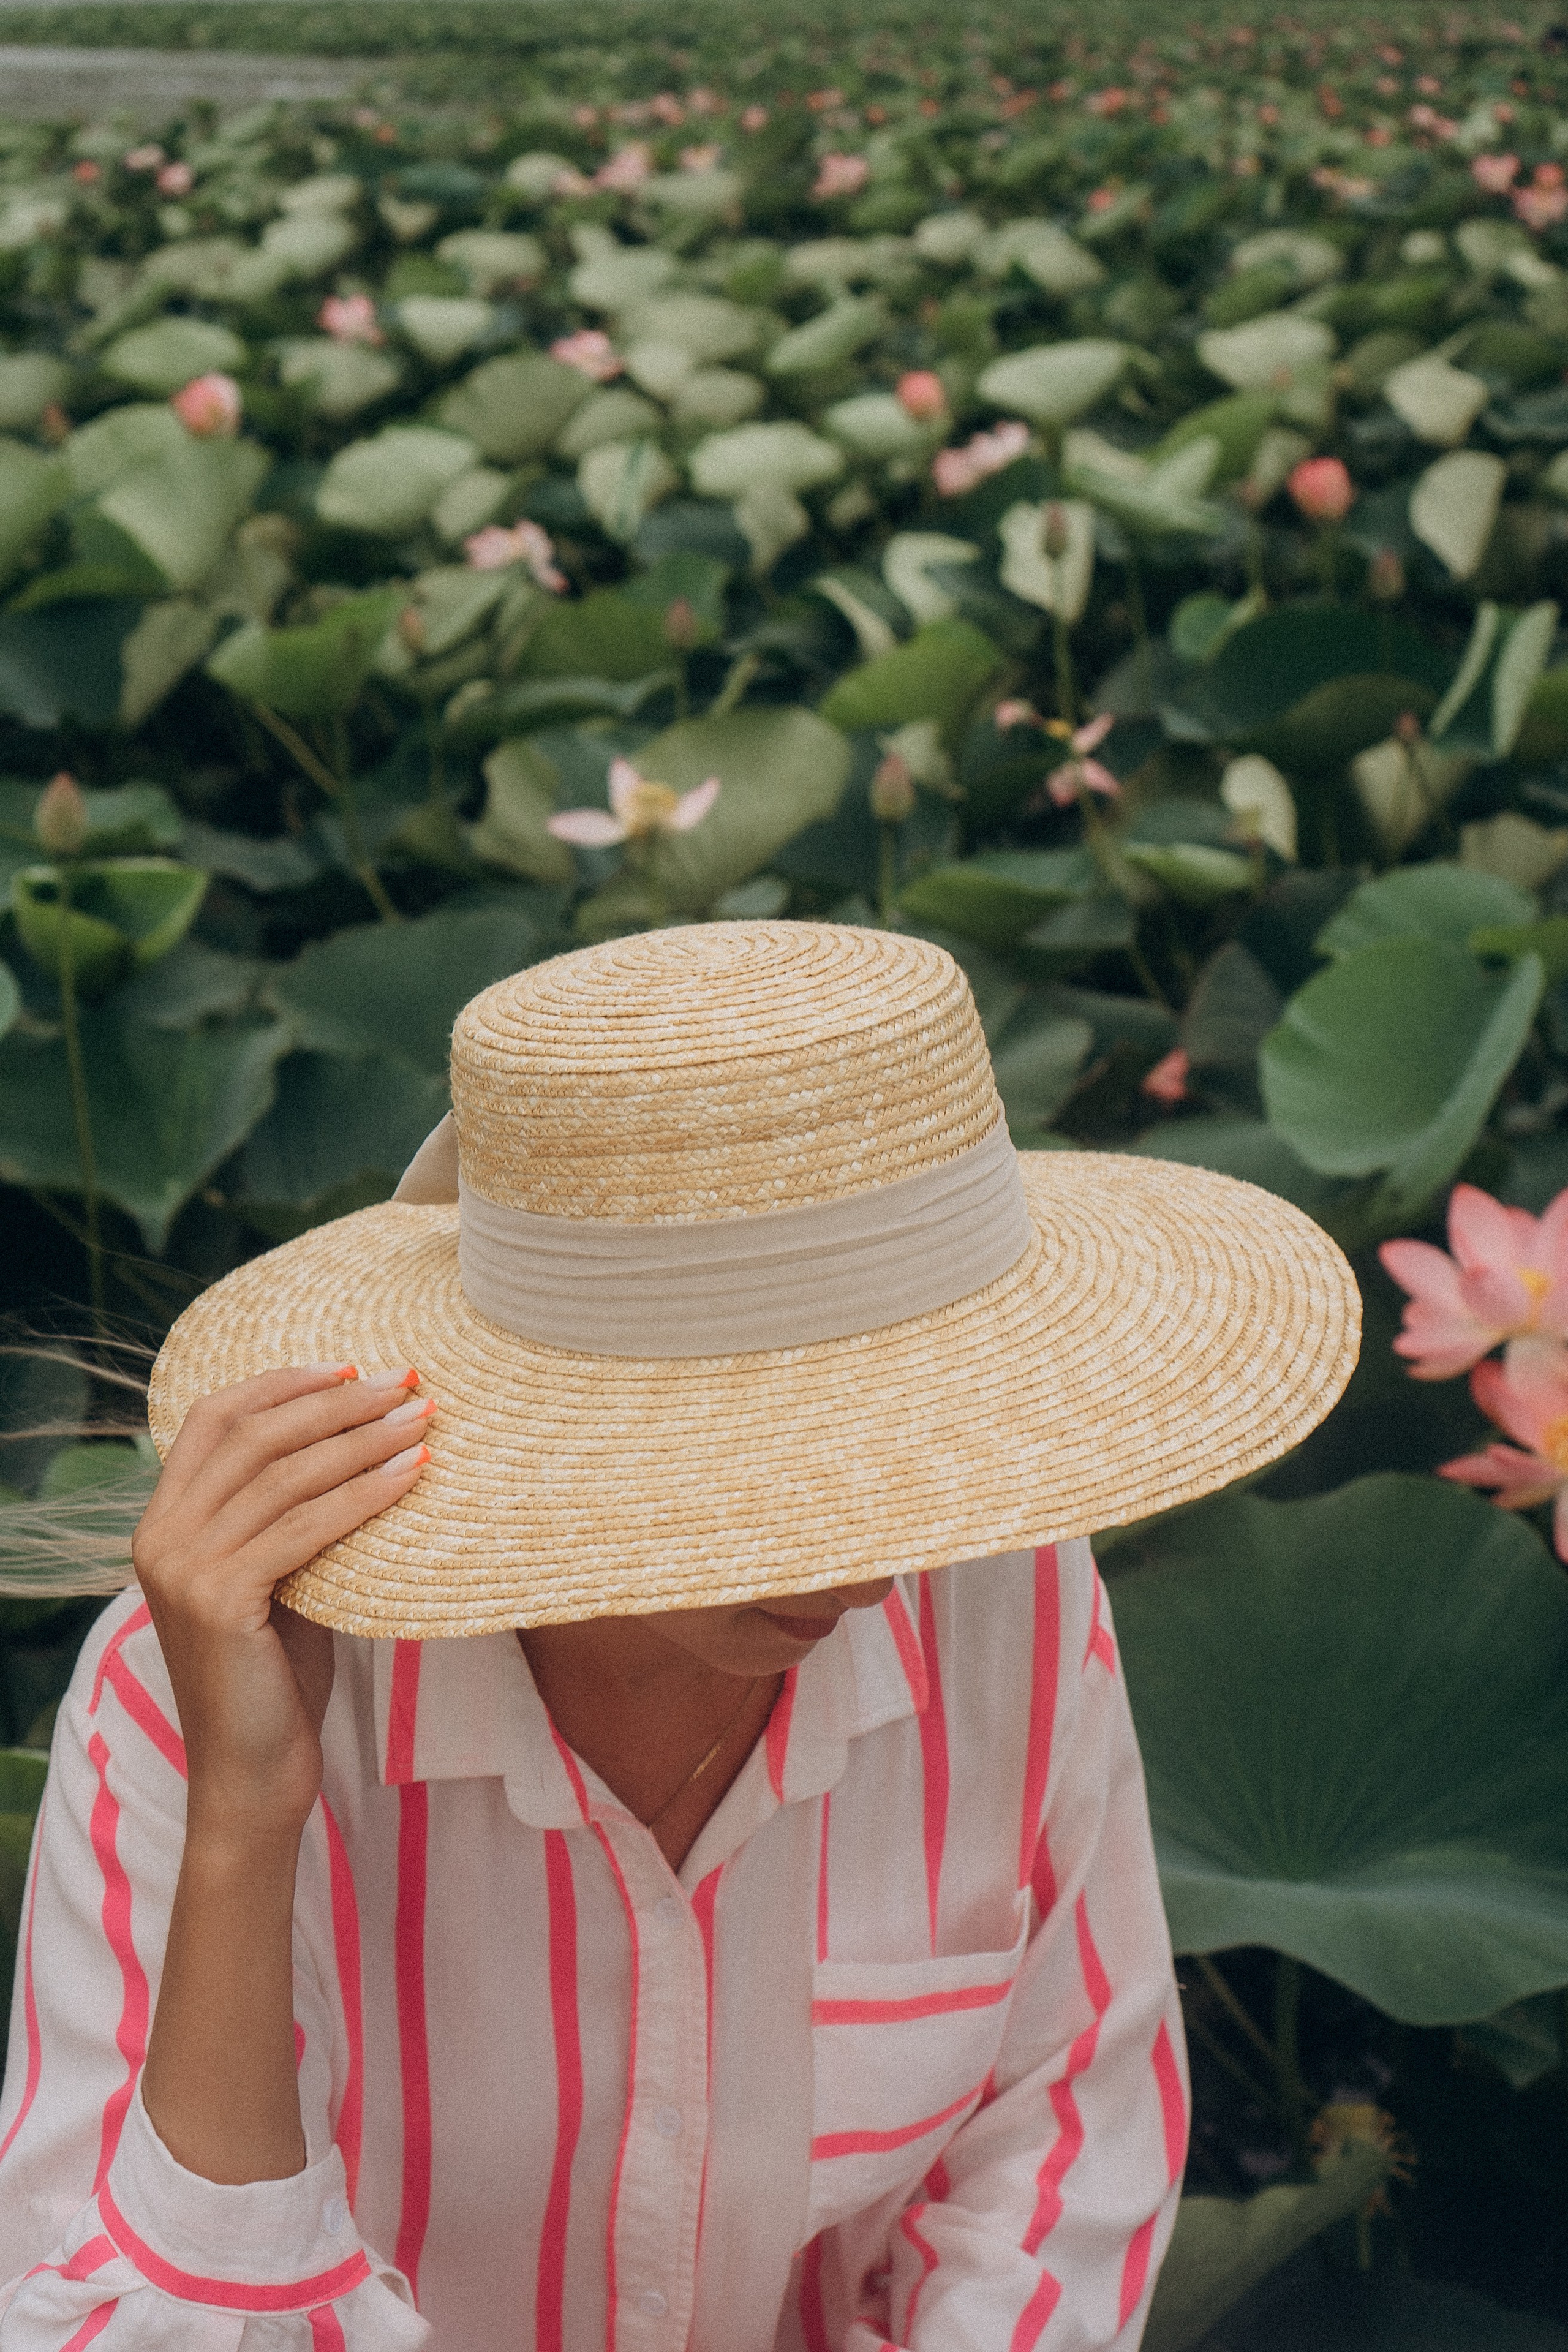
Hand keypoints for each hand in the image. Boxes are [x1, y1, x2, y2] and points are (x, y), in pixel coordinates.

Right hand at [132, 1365, 432, 1840]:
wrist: (252, 1773)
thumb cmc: (277, 1675)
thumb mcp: (278, 1578)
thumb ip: (291, 1517)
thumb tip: (363, 1439)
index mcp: (163, 1520)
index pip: (214, 1417)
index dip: (282, 1382)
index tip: (351, 1365)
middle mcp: (161, 1535)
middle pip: (255, 1434)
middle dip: (337, 1400)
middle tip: (407, 1380)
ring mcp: (184, 1567)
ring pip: (285, 1474)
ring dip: (362, 1438)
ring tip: (423, 1418)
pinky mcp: (219, 1600)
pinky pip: (304, 1528)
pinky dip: (364, 1494)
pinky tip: (413, 1475)